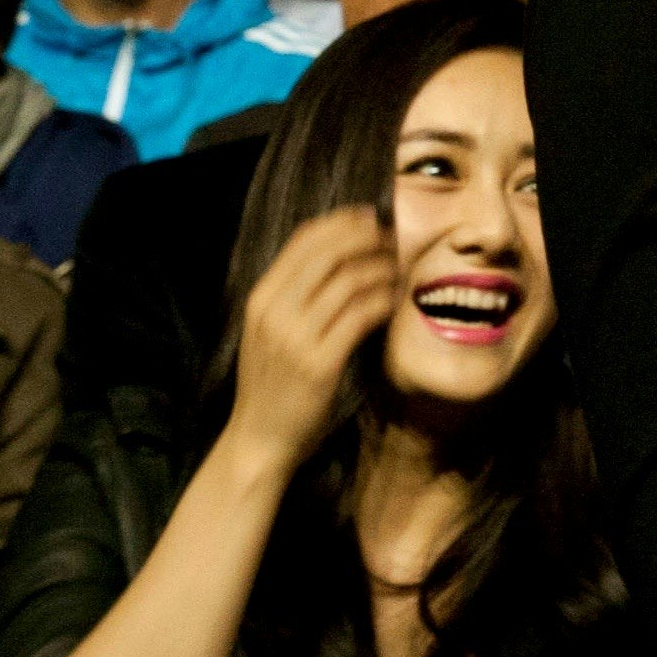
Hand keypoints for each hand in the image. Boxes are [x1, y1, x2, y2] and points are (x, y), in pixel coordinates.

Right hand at [219, 209, 391, 469]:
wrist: (259, 439)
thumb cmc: (272, 385)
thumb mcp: (268, 332)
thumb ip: (292, 297)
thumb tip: (335, 256)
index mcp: (261, 298)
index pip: (303, 240)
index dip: (341, 222)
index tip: (369, 217)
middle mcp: (274, 311)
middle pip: (329, 252)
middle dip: (367, 238)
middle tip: (393, 238)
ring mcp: (296, 337)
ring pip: (349, 281)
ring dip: (381, 269)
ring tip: (398, 270)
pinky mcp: (320, 363)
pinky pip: (361, 315)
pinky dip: (382, 301)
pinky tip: (393, 301)